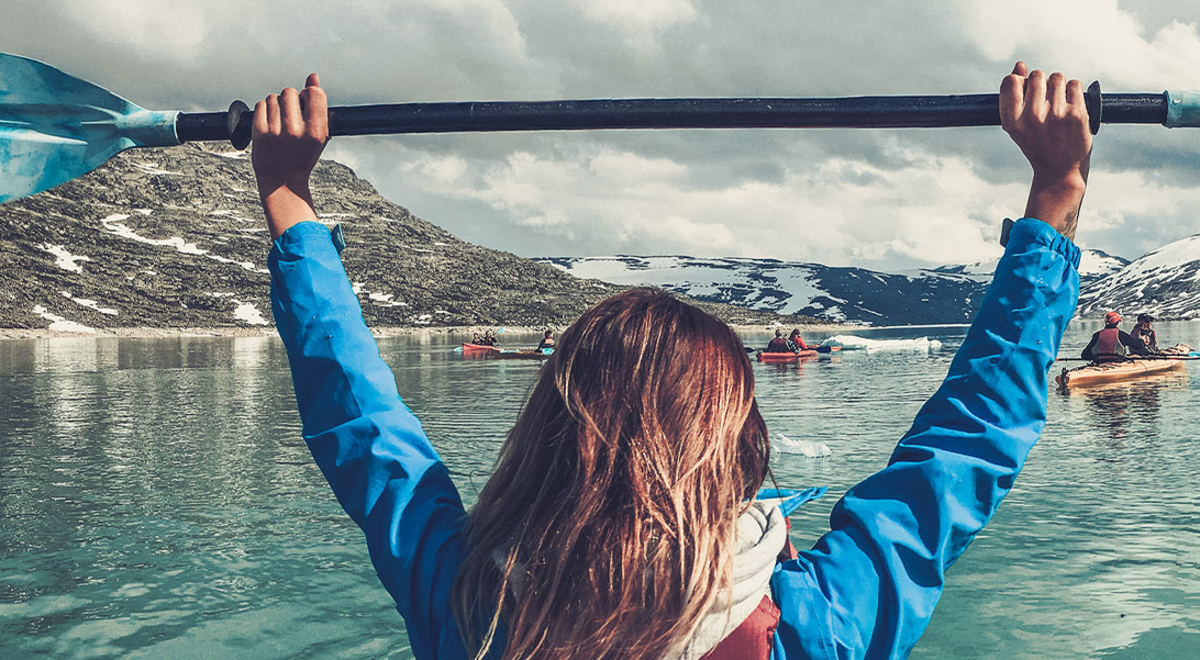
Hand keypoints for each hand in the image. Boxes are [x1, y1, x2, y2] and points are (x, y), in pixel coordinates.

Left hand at [251, 73, 328, 238]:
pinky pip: (261, 105)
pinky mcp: (259, 132)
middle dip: (290, 99)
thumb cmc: (303, 155)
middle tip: (291, 115)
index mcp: (316, 132)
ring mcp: (276, 132)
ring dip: (276, 105)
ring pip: (274, 97)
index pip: (314, 93)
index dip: (309, 93)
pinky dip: (264, 110)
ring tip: (280, 121)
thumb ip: (318, 105)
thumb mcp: (318, 134)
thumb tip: (313, 76)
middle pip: (290, 92)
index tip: (306, 102)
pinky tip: (270, 123)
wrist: (282, 181)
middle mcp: (296, 131)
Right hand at [999, 62, 1091, 239]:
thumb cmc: (1037, 143)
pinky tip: (1071, 106)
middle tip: (1046, 101)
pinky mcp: (1076, 114)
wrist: (1060, 170)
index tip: (1026, 92)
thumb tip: (1020, 65)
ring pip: (1057, 77)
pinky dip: (1074, 92)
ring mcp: (1056, 115)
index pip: (1011, 82)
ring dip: (1059, 86)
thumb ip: (1015, 94)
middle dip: (1042, 84)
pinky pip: (1075, 85)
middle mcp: (1032, 117)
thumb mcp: (1018, 124)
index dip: (1020, 82)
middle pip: (1037, 75)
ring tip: (1059, 104)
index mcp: (1012, 121)